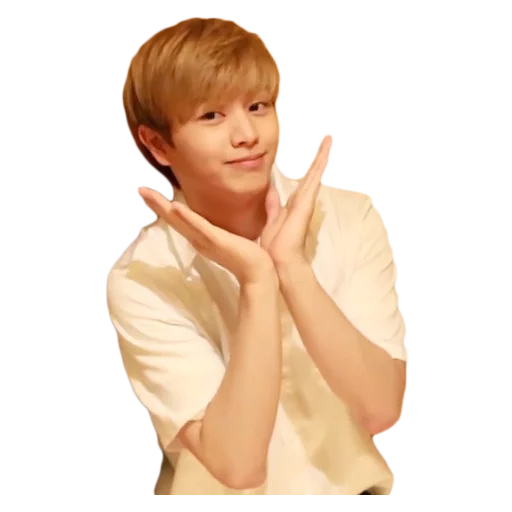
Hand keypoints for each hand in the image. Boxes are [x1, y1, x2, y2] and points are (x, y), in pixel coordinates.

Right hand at [136, 186, 278, 285]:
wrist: (260, 272)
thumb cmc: (253, 253)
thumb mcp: (244, 228)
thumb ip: (243, 212)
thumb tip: (252, 195)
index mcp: (204, 235)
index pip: (181, 218)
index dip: (166, 206)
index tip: (152, 193)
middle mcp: (200, 238)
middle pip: (173, 218)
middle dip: (156, 204)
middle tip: (140, 189)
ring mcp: (205, 240)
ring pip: (179, 221)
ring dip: (162, 207)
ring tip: (146, 193)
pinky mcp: (215, 240)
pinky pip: (199, 228)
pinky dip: (186, 218)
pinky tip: (174, 207)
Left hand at [260, 133, 334, 267]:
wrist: (280, 260)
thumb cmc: (274, 246)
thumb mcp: (271, 219)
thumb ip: (272, 205)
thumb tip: (270, 191)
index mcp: (293, 205)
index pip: (301, 182)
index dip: (308, 169)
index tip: (314, 154)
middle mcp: (302, 201)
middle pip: (311, 174)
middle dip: (319, 157)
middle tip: (327, 138)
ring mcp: (306, 201)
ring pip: (315, 173)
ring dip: (322, 155)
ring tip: (329, 137)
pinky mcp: (307, 202)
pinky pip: (314, 179)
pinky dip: (320, 164)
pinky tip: (325, 150)